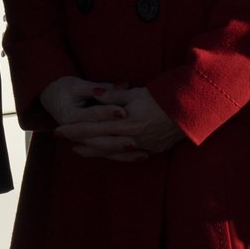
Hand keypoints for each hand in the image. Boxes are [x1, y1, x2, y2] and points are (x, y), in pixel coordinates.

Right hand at [43, 75, 141, 161]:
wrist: (49, 98)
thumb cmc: (64, 88)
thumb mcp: (78, 85)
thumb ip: (101, 87)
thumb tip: (124, 85)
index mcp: (70, 115)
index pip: (93, 114)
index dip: (108, 112)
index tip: (124, 112)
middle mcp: (74, 132)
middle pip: (98, 138)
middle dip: (117, 140)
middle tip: (135, 140)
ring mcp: (80, 140)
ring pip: (103, 149)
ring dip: (122, 152)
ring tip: (140, 153)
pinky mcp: (88, 143)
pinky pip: (106, 153)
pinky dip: (122, 156)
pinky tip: (139, 157)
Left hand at [69, 86, 184, 160]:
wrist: (191, 112)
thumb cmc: (163, 97)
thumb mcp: (137, 92)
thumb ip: (114, 95)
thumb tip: (95, 94)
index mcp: (124, 121)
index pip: (93, 126)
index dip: (74, 129)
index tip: (58, 130)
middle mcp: (130, 137)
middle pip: (98, 141)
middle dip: (78, 140)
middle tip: (61, 140)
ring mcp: (142, 145)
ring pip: (112, 151)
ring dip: (94, 151)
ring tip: (79, 150)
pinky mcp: (153, 149)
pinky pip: (129, 156)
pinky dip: (116, 155)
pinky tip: (108, 155)